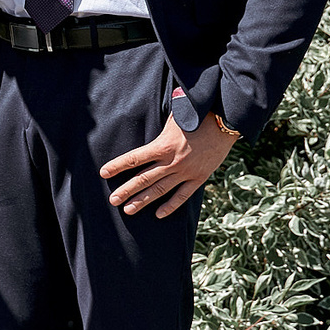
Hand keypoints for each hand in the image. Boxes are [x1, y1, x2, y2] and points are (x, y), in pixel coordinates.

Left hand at [100, 110, 235, 217]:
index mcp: (163, 145)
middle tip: (113, 201)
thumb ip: (159, 127)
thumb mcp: (174, 116)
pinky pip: (183, 195)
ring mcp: (186, 171)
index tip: (104, 173)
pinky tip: (158, 214)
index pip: (135, 158)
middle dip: (126, 190)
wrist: (226, 122)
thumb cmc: (197, 115)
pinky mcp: (200, 177)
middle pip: (144, 178)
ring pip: (160, 190)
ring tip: (128, 210)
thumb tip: (144, 119)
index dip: (118, 166)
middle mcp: (172, 161)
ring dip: (143, 201)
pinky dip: (170, 206)